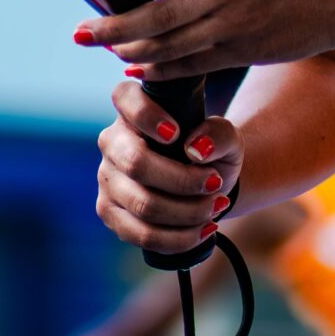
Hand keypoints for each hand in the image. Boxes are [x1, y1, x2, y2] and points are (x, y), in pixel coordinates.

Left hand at [77, 0, 334, 79]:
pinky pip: (192, 65)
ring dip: (131, 48)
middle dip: (116, 25)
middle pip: (163, 14)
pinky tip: (136, 67)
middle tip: (81, 31)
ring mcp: (236, 26)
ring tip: (104, 45)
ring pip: (171, 45)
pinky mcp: (242, 51)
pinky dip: (160, 68)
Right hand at [96, 74, 243, 256]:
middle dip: (183, 180)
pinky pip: (142, 234)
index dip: (147, 116)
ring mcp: (107, 179)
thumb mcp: (227, 137)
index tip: (175, 133)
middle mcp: (112, 141)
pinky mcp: (110, 213)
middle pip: (136, 163)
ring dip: (187, 212)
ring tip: (217, 207)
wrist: (208, 183)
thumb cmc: (211, 150)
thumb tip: (195, 150)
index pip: (125, 97)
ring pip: (143, 204)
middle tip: (215, 183)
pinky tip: (205, 229)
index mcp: (133, 108)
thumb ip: (218, 134)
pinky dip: (179, 237)